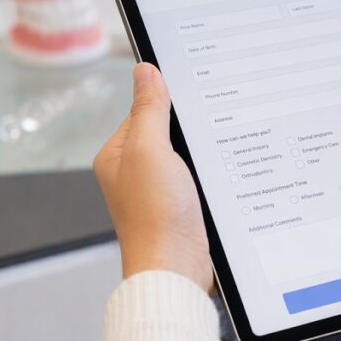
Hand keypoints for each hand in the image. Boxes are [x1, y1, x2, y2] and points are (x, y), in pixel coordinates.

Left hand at [93, 63, 213, 292]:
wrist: (176, 269)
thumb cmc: (155, 216)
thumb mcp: (150, 150)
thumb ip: (149, 109)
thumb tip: (145, 71)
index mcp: (117, 155)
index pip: (144, 110)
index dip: (168, 100)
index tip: (195, 92)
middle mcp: (134, 172)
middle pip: (167, 131)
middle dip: (189, 128)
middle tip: (212, 121)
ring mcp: (158, 191)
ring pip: (186, 155)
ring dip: (203, 152)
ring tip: (218, 149)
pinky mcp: (181, 207)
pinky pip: (198, 177)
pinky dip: (210, 173)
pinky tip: (224, 172)